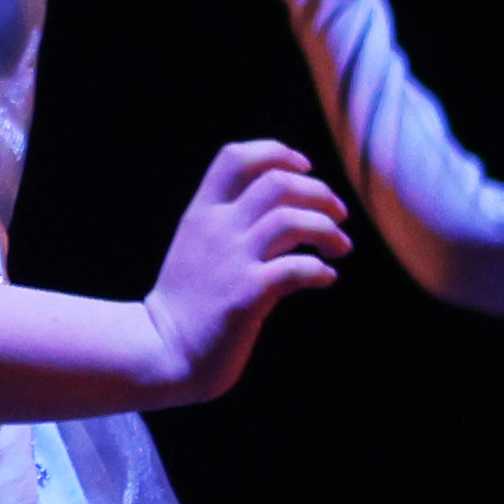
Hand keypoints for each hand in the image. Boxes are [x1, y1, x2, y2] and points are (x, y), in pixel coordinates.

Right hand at [137, 139, 349, 403]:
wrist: (161, 351)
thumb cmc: (188, 301)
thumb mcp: (198, 246)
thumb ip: (230, 221)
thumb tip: (287, 208)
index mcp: (202, 212)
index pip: (236, 157)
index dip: (278, 153)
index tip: (304, 168)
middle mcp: (217, 229)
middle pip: (277, 183)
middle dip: (320, 193)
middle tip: (339, 215)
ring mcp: (231, 262)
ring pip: (291, 221)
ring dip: (327, 229)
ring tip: (341, 247)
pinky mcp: (246, 297)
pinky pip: (296, 270)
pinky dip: (320, 270)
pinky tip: (327, 278)